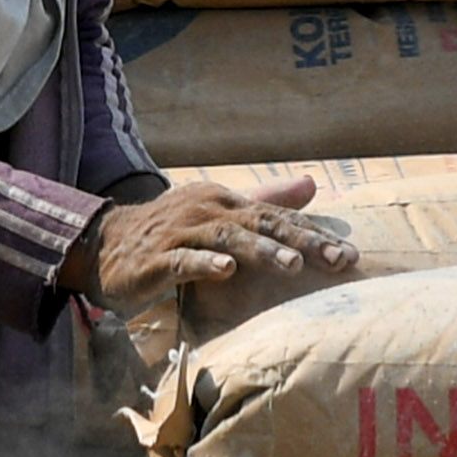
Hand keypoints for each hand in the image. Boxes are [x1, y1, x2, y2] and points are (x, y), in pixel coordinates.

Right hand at [62, 177, 357, 304]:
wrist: (104, 245)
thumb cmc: (171, 233)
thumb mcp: (219, 213)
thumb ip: (265, 201)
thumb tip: (311, 185)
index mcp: (225, 202)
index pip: (278, 218)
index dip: (315, 236)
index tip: (351, 256)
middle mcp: (207, 211)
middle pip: (262, 224)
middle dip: (303, 242)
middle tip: (339, 260)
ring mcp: (179, 233)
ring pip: (227, 238)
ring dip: (262, 251)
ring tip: (293, 266)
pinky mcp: (155, 259)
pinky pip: (182, 260)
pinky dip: (204, 264)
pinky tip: (226, 271)